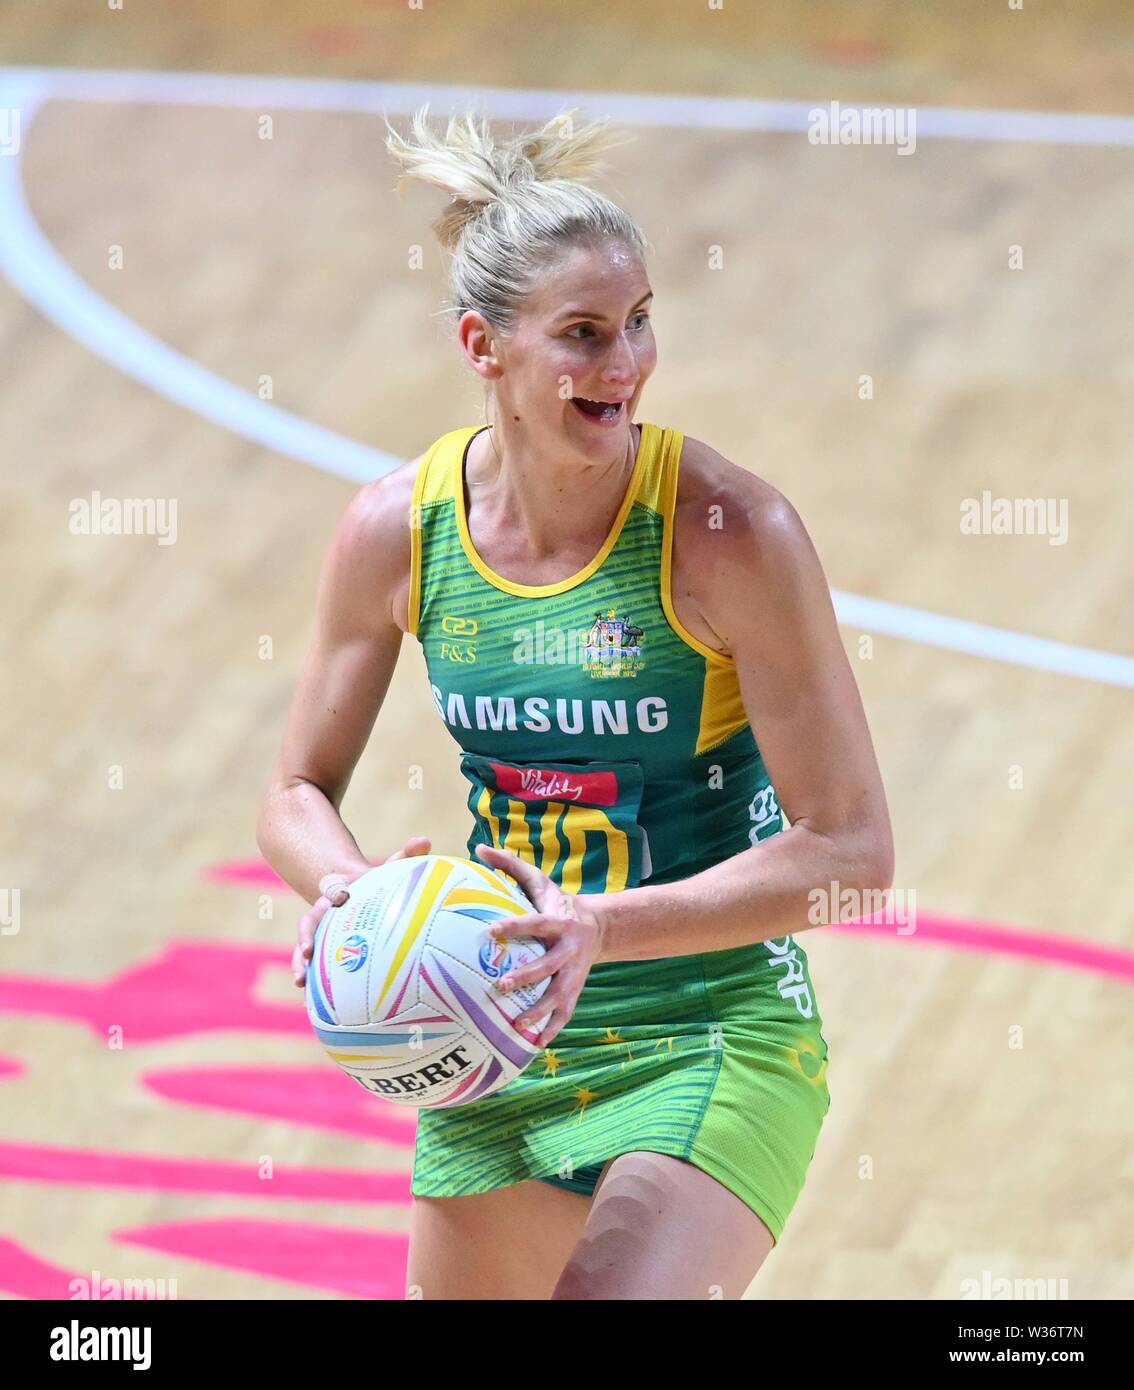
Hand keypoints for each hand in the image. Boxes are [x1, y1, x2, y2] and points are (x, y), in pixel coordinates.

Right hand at [292, 836, 431, 985]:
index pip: (331, 893)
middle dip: (304, 939)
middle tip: (305, 953)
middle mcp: (324, 915)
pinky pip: (317, 966)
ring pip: (305, 949)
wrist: (354, 893)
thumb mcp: (389, 870)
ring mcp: (321, 934)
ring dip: (300, 963)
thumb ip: (405, 856)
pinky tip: (315, 1001)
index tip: (337, 899)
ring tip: (299, 982)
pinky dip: (314, 980)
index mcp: (337, 895)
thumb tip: (425, 839)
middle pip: (309, 926)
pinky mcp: (325, 951)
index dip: (333, 896)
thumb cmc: (376, 885)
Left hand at [473, 842, 605, 1046]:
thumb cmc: (557, 902)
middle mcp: (568, 950)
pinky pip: (564, 1014)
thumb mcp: (539, 881)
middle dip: (526, 976)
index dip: (516, 926)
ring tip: (517, 1026)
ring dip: (538, 1012)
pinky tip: (533, 1045)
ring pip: (558, 996)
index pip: (535, 923)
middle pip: (548, 966)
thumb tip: (479, 847)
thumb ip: (510, 865)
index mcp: (558, 921)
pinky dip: (551, 1030)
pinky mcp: (575, 991)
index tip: (491, 930)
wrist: (598, 927)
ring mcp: (573, 973)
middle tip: (499, 985)